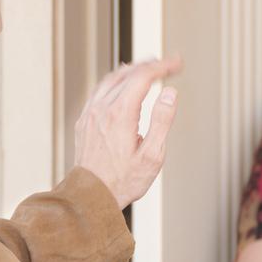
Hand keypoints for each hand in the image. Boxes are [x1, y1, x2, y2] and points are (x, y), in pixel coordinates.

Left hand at [74, 57, 182, 208]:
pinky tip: (122, 83)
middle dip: (151, 65)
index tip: (177, 64)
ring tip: (149, 67)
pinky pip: (99, 90)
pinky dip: (115, 80)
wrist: (90, 197)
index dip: (163, 66)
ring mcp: (90, 113)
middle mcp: (102, 109)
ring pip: (111, 79)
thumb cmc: (123, 181)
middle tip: (169, 64)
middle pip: (128, 73)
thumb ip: (162, 121)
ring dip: (132, 69)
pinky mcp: (84, 120)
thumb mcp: (152, 156)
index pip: (143, 77)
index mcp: (120, 114)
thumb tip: (170, 93)